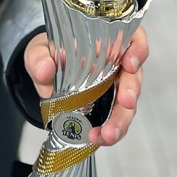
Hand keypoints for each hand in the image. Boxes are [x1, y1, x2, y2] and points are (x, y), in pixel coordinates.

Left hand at [24, 28, 147, 146]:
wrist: (43, 72)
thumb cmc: (48, 54)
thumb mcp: (39, 50)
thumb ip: (39, 57)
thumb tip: (44, 68)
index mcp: (105, 41)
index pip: (133, 38)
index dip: (138, 49)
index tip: (130, 63)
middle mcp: (116, 63)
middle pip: (134, 75)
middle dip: (132, 91)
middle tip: (126, 103)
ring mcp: (115, 86)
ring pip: (129, 103)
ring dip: (122, 120)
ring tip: (108, 134)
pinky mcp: (109, 107)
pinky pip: (116, 118)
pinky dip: (111, 129)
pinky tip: (99, 137)